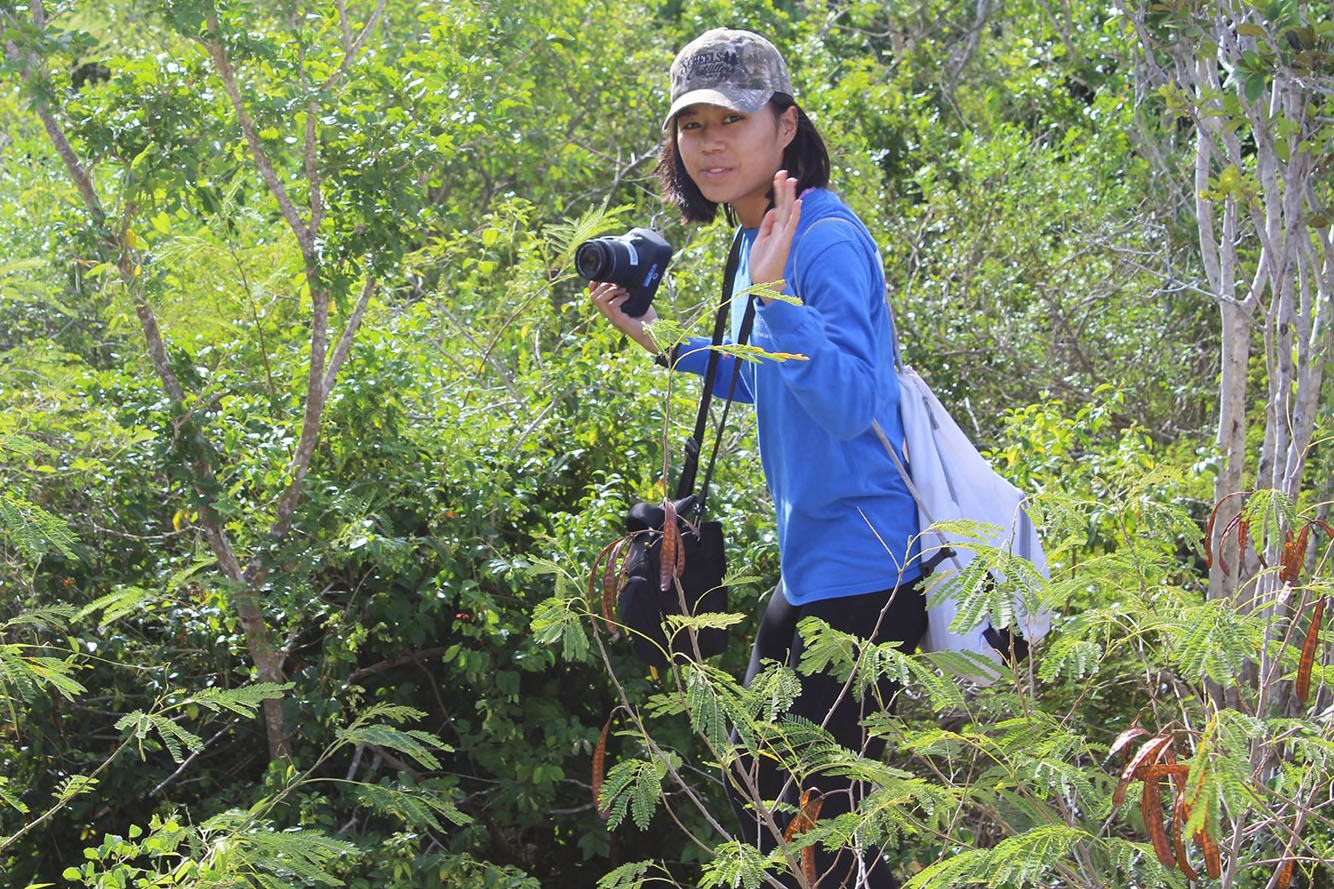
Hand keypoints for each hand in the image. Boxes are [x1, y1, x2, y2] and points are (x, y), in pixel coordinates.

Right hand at [588, 281, 659, 353]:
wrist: (654, 333)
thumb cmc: (647, 319)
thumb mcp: (638, 301)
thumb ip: (631, 292)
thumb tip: (629, 278)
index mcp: (610, 310)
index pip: (593, 296)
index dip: (594, 285)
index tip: (604, 277)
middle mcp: (609, 314)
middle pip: (593, 297)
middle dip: (604, 286)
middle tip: (618, 285)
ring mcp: (613, 318)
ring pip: (599, 300)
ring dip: (611, 291)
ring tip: (623, 290)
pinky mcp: (619, 321)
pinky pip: (612, 305)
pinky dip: (619, 298)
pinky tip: (628, 297)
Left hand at [748, 170, 802, 301]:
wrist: (764, 281)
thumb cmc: (763, 261)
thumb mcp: (761, 238)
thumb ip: (767, 224)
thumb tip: (773, 209)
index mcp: (776, 227)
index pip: (778, 205)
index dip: (778, 191)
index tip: (778, 176)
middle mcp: (782, 228)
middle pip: (783, 204)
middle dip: (783, 188)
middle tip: (783, 170)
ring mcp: (784, 234)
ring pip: (787, 211)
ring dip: (789, 196)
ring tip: (791, 180)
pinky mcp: (784, 242)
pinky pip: (791, 226)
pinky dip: (795, 214)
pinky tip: (797, 203)